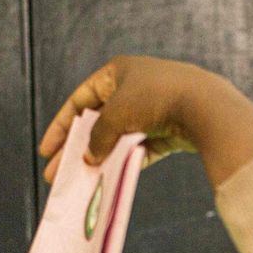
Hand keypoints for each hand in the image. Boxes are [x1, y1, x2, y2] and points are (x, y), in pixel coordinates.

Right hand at [39, 56, 252, 189]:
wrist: (206, 107)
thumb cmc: (156, 99)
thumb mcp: (117, 115)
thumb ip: (99, 136)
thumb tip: (90, 156)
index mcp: (117, 72)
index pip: (80, 100)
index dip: (62, 126)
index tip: (47, 150)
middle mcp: (134, 88)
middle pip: (98, 122)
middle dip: (78, 148)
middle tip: (58, 173)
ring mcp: (153, 110)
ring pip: (120, 137)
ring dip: (102, 158)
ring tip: (86, 180)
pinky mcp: (169, 130)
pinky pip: (142, 149)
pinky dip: (128, 161)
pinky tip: (113, 177)